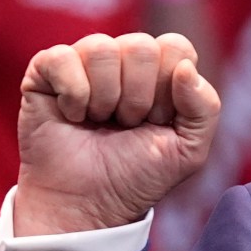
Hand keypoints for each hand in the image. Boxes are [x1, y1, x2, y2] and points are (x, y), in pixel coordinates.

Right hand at [15, 32, 221, 234]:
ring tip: (99, 122)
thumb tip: (186, 68)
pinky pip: (62, 58)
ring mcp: (83, 61)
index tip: (158, 120)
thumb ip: (205, 108)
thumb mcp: (189, 151)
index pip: (176, 46)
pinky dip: (73, 95)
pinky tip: (73, 116)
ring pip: (102, 48)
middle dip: (138, 97)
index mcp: (160, 71)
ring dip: (105, 98)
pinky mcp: (46, 70)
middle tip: (126, 124)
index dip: (169, 87)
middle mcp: (122, 59)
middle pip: (141, 46)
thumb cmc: (136, 175)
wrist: (88, 204)